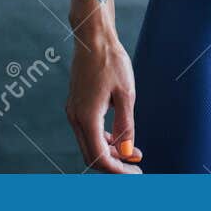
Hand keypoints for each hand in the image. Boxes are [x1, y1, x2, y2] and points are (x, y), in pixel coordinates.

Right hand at [64, 30, 141, 173]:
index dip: (118, 170)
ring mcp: (74, 111)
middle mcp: (76, 117)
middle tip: (137, 166)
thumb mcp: (126, 94)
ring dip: (111, 152)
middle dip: (115, 164)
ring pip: (90, 144)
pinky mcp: (77, 105)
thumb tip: (128, 153)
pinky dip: (104, 140)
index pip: (100, 158)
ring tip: (134, 152)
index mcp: (87, 117)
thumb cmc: (111, 61)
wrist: (93, 37)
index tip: (137, 173)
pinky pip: (88, 131)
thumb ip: (126, 126)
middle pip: (92, 156)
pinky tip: (120, 138)